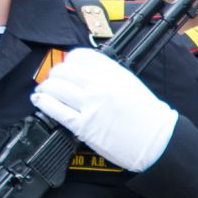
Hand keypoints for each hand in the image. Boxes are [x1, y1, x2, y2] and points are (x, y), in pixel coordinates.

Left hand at [30, 47, 176, 171]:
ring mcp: (90, 105)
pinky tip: (40, 101)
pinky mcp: (83, 126)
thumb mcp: (130, 83)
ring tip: (44, 92)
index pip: (80, 55)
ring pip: (55, 88)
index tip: (67, 67)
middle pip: (64, 70)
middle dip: (55, 75)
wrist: (157, 141)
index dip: (69, 61)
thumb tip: (83, 72)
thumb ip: (107, 75)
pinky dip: (43, 103)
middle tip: (53, 82)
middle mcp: (100, 85)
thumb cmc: (147, 115)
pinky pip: (55, 110)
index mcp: (113, 72)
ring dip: (45, 89)